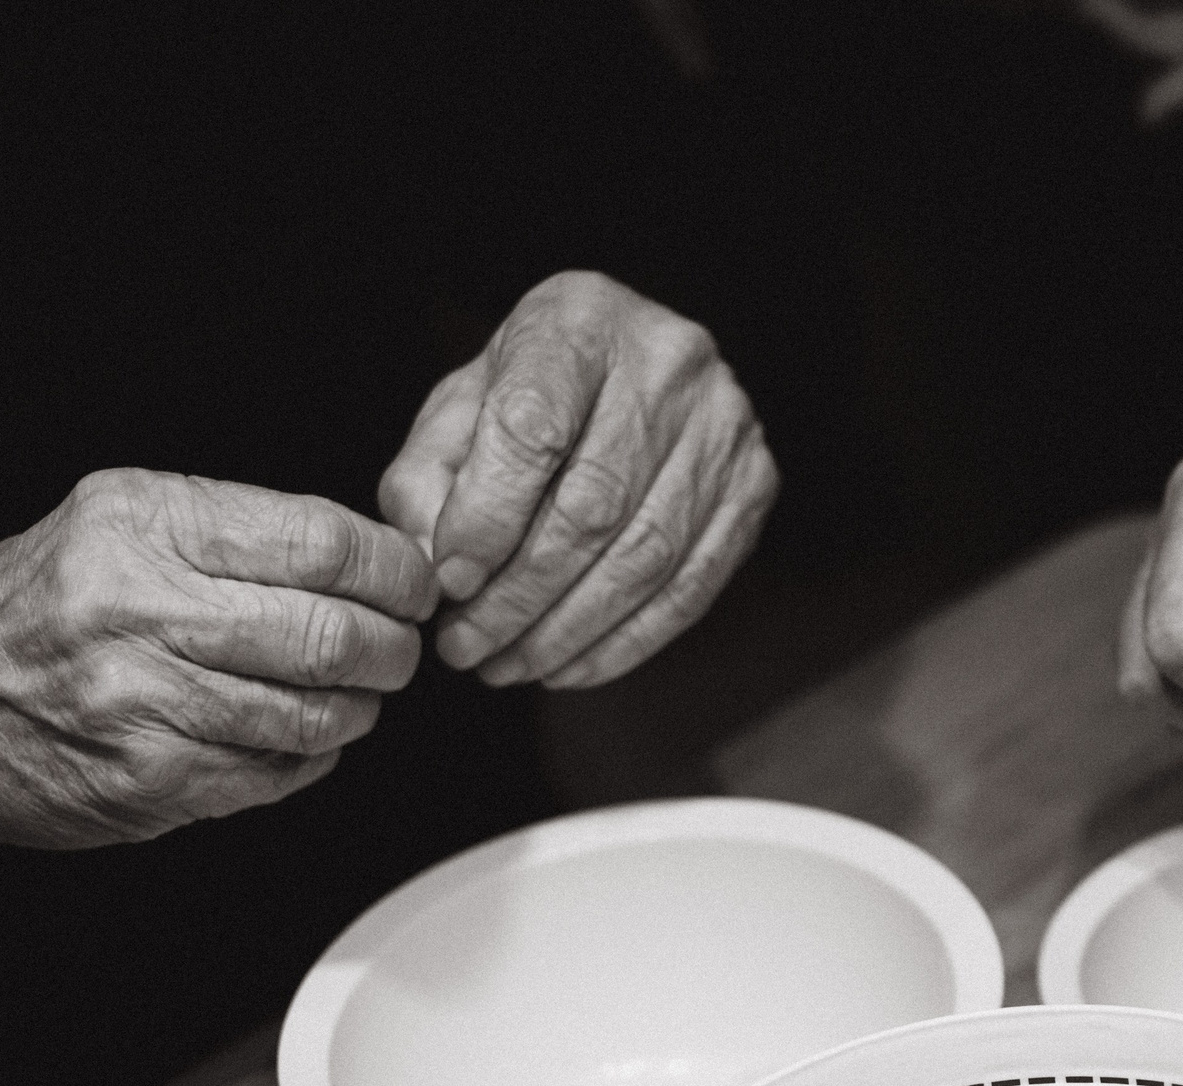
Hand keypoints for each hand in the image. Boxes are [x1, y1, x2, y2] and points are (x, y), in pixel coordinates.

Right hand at [0, 469, 432, 870]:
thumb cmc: (34, 613)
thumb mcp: (114, 527)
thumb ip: (233, 533)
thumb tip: (371, 555)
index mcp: (141, 523)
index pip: (321, 540)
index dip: (395, 570)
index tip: (414, 585)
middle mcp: (137, 605)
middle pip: (331, 632)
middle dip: (393, 648)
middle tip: (401, 651)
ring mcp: (142, 699)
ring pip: (315, 712)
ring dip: (358, 709)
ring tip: (353, 695)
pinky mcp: (149, 778)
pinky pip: (277, 772)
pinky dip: (310, 758)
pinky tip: (296, 739)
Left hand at [378, 271, 778, 689]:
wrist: (632, 363)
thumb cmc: (537, 392)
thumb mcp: (460, 408)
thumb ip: (427, 478)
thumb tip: (434, 566)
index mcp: (580, 321)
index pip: (533, 429)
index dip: (486, 519)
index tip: (449, 582)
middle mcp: (668, 364)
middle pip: (593, 506)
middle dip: (519, 595)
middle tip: (466, 646)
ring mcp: (725, 427)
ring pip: (644, 557)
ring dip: (566, 631)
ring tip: (506, 665)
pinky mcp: (754, 484)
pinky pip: (689, 587)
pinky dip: (623, 642)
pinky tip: (568, 666)